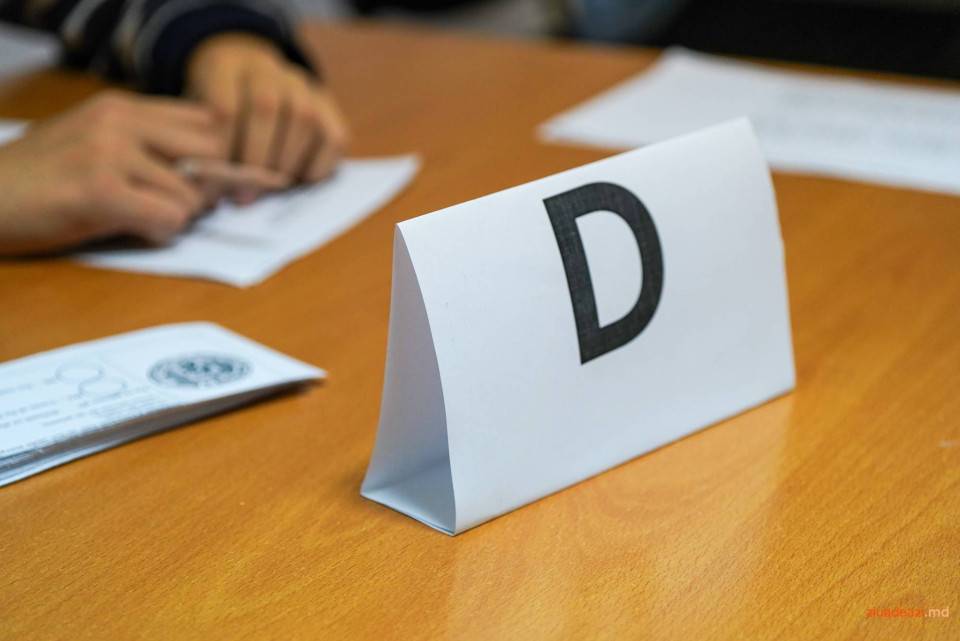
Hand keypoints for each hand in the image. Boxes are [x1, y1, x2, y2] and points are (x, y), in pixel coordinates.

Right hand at [0, 91, 281, 254]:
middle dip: (204, 188)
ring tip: (136, 219)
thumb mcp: (97, 146)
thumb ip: (150, 148)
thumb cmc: (43, 182)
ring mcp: (108, 151)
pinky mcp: (100, 189)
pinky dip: (160, 232)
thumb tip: (220, 177)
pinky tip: (131, 229)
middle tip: (175, 206)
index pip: (208, 121)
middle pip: (212, 154)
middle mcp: (118, 120)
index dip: (219, 158)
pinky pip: (170, 218)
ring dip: (175, 217)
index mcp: (121, 106)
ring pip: (191, 195)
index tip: (210, 183)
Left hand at [186, 33, 349, 194]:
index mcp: (224, 66)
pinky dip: (321, 162)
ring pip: (304, 116)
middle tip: (247, 194)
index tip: (220, 184)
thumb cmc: (216, 117)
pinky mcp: (326, 104)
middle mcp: (265, 68)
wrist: (245, 86)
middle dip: (257, 158)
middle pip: (266, 107)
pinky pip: (334, 133)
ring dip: (288, 160)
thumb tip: (213, 190)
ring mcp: (299, 84)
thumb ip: (204, 149)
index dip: (224, 150)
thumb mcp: (198, 122)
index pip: (226, 106)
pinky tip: (305, 180)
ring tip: (275, 189)